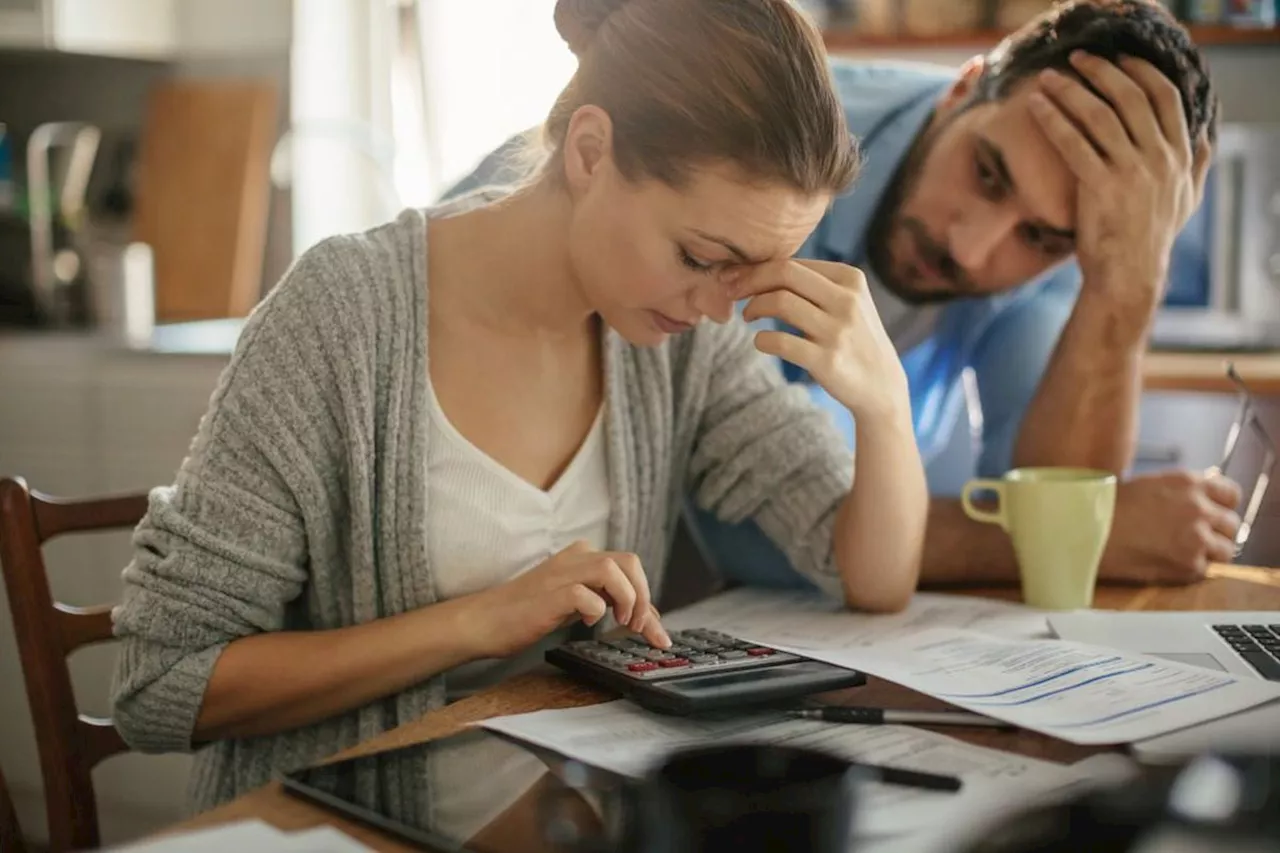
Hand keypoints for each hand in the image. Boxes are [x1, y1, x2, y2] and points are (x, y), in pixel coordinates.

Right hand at [467, 540, 670, 657]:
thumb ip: (607, 603)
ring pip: (612, 569)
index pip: (629, 568)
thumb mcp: (576, 605)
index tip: (657, 633)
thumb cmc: (527, 613)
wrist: (484, 621)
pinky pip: (585, 593)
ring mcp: (561, 574)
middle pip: (628, 561)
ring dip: (627, 599)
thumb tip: (646, 617)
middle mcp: (575, 559)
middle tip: (637, 625)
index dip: (649, 599)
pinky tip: (589, 622)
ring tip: (620, 622)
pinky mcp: (549, 594)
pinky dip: (595, 609)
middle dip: (643, 595)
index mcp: (582, 558)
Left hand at [736, 259, 908, 420]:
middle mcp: (847, 301)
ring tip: (748, 316)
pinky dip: (761, 339)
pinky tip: (761, 342)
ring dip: (753, 307)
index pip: (793, 262)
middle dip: (749, 279)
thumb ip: (812, 283)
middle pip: (784, 273)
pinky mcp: (827, 361)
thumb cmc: (853, 338)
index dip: (756, 268)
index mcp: (850, 278)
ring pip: (780, 302)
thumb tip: (758, 267)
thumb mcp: (846, 302)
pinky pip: (780, 342)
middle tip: (731, 290)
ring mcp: (838, 331)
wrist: (881, 386)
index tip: (735, 277)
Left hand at [1030, 52, 1212, 316]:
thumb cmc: (1152, 239)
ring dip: (1071, 90)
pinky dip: (1053, 119)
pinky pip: (1073, 143)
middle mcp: (1159, 157)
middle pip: (1130, 96)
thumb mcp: (1186, 201)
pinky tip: (1036, 106)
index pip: (1165, 96)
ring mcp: (1131, 171)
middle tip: (1075, 59)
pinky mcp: (1101, 187)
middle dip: (1101, 71)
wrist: (1129, 275)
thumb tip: (1204, 140)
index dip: (1140, 71)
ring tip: (1046, 78)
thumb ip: (1195, 167)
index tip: (1118, 58)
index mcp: (1179, 154)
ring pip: (1099, 115)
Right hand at [1099, 470, 1241, 584]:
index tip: (1215, 513)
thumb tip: (1198, 503)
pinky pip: (1204, 571)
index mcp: (1188, 482)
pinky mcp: (1189, 564)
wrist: (1084, 532)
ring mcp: (1197, 536)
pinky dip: (1190, 570)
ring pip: (1225, 550)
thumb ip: (1180, 492)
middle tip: (1195, 538)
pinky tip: (1167, 563)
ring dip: (1208, 553)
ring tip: (1182, 553)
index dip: (1223, 506)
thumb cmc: (1106, 508)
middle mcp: (1198, 507)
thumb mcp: (1149, 485)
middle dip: (1216, 532)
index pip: (1232, 494)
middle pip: (1231, 524)